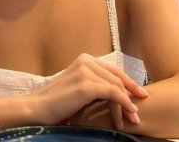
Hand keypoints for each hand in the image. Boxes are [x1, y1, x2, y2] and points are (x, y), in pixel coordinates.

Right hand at [28, 53, 146, 129]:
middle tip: (139, 111)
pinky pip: (112, 93)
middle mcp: (86, 60)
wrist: (38, 108)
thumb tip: (118, 93)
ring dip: (126, 105)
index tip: (140, 94)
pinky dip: (123, 103)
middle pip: (117, 78)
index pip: (113, 70)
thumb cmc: (58, 103)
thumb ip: (95, 85)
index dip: (128, 82)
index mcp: (84, 59)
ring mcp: (85, 71)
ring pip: (116, 87)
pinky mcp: (86, 85)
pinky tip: (127, 112)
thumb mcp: (79, 88)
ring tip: (132, 119)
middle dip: (131, 94)